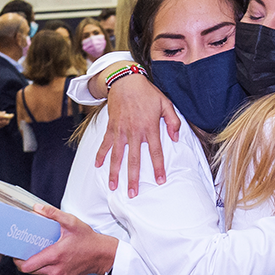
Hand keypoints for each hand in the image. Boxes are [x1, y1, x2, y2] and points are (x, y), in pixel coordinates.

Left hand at [15, 204, 118, 274]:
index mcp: (55, 255)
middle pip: (30, 270)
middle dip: (27, 261)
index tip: (17, 253)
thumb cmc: (89, 240)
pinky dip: (48, 269)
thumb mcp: (73, 223)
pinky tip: (55, 260)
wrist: (103, 255)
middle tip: (28, 251)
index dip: (18, 261)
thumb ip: (54, 214)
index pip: (26, 266)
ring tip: (43, 253)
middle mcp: (56, 269)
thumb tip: (37, 208)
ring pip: (39, 273)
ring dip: (38, 265)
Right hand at [95, 72, 180, 196]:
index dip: (158, 167)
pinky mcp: (111, 127)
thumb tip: (176, 138)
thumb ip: (173, 121)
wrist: (126, 81)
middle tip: (133, 194)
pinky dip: (100, 155)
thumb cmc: (148, 93)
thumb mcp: (166, 104)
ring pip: (117, 156)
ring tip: (113, 187)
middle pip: (134, 160)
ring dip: (115, 172)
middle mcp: (135, 132)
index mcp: (150, 128)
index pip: (156, 152)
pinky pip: (105, 144)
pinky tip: (98, 167)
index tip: (159, 181)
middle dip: (133, 178)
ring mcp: (121, 131)